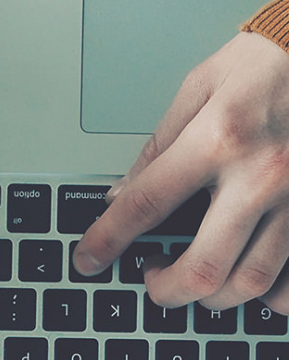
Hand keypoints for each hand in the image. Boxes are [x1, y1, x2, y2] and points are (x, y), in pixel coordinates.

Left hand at [73, 31, 288, 311]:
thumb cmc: (266, 62)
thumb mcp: (199, 87)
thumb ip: (160, 145)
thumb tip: (124, 192)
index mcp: (218, 139)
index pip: (147, 204)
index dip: (108, 239)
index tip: (89, 258)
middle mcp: (260, 176)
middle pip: (203, 267)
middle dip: (166, 289)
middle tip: (152, 280)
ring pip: (251, 283)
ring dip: (213, 297)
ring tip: (196, 281)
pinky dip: (270, 296)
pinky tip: (249, 283)